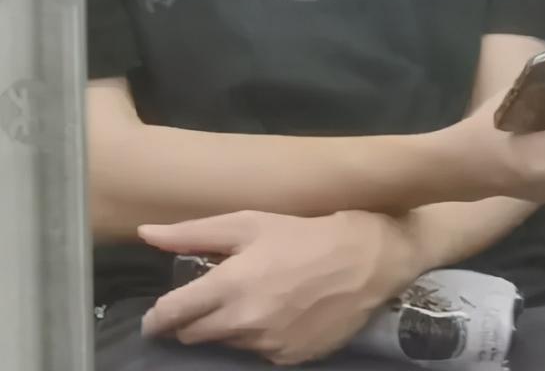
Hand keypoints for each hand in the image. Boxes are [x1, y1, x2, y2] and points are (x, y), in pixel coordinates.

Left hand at [138, 210, 423, 364]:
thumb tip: (145, 233)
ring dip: (226, 327)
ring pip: (225, 344)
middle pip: (193, 336)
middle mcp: (244, 323)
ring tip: (248, 300)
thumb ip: (193, 233)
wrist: (362, 260)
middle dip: (190, 322)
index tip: (155, 318)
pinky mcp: (289, 360)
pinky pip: (257, 353)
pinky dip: (257, 337)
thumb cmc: (300, 234)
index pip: (172, 315)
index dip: (157, 318)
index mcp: (229, 286)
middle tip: (207, 301)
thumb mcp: (248, 224)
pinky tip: (276, 313)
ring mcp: (268, 346)